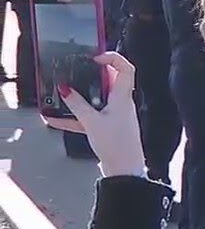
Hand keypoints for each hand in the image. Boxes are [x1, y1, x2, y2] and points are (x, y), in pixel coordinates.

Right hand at [58, 53, 145, 177]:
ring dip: (79, 97)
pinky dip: (74, 117)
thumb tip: (65, 89)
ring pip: (96, 100)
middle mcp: (121, 104)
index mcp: (123, 98)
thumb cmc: (117, 145)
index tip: (94, 58)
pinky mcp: (108, 127)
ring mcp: (115, 115)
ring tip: (61, 95)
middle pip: (109, 82)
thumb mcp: (92, 122)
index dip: (113, 58)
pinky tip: (55, 119)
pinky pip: (90, 117)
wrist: (125, 170)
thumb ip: (77, 105)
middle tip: (74, 73)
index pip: (126, 69)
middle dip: (91, 76)